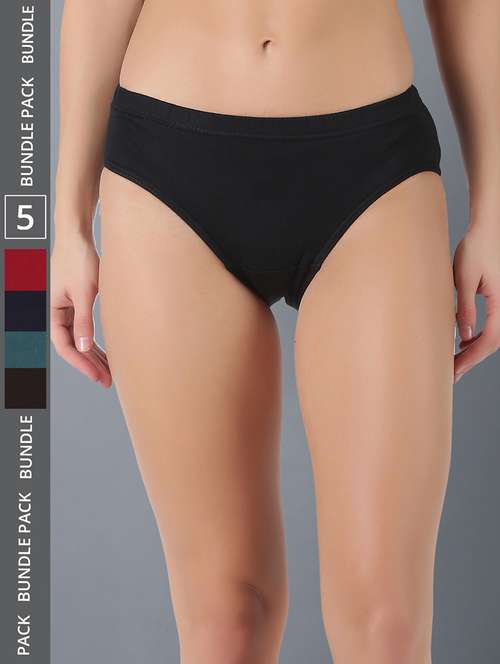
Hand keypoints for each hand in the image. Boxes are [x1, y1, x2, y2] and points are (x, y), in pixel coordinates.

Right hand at [50, 231, 111, 386]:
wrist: (79, 236)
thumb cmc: (79, 259)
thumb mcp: (84, 292)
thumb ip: (84, 320)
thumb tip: (83, 347)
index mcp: (53, 310)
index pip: (64, 345)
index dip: (80, 363)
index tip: (97, 376)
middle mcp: (58, 312)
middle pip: (73, 346)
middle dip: (90, 364)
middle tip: (108, 381)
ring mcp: (68, 309)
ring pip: (80, 340)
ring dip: (94, 356)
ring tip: (110, 372)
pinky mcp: (79, 304)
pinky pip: (85, 329)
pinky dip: (96, 342)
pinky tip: (108, 353)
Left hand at [453, 224, 499, 382]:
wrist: (487, 231)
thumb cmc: (476, 250)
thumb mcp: (465, 279)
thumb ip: (466, 307)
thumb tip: (465, 336)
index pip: (489, 339)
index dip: (471, 358)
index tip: (454, 370)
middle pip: (492, 343)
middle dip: (471, 360)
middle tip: (450, 375)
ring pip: (492, 337)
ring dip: (473, 352)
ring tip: (453, 365)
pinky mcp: (498, 304)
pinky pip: (490, 328)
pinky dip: (476, 340)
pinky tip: (462, 346)